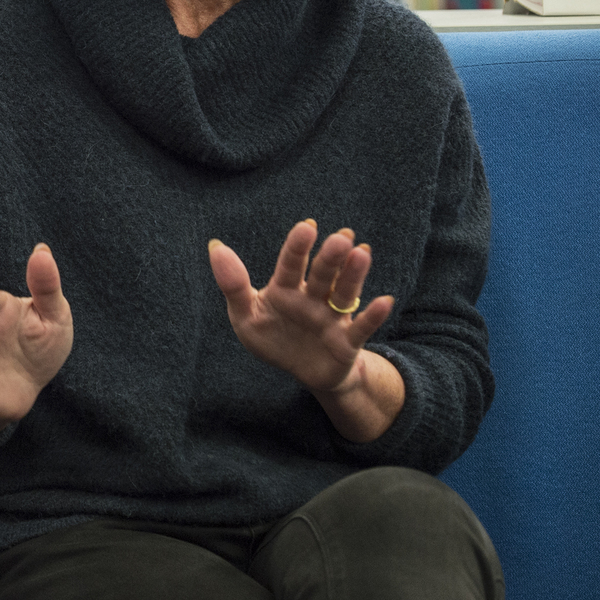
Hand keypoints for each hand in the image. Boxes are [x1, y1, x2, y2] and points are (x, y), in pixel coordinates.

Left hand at [208, 220, 404, 441]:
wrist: (302, 372)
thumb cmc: (273, 338)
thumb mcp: (246, 316)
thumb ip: (233, 285)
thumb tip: (215, 245)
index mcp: (286, 288)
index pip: (291, 264)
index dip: (298, 247)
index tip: (306, 227)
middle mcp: (312, 298)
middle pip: (322, 275)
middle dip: (330, 258)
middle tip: (341, 237)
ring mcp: (332, 318)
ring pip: (344, 294)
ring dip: (353, 275)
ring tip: (362, 252)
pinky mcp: (347, 342)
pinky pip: (362, 329)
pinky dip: (373, 316)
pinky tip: (384, 300)